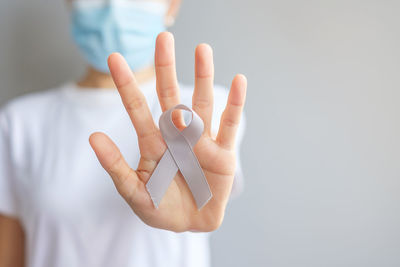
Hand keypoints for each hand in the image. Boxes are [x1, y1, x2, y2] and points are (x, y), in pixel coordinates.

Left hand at [89, 32, 246, 231]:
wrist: (191, 224)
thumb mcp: (134, 192)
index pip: (138, 108)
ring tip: (202, 49)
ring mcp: (201, 141)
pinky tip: (238, 81)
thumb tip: (93, 136)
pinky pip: (229, 125)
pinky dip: (235, 104)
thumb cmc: (160, 208)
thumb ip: (115, 167)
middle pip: (171, 96)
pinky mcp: (223, 153)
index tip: (114, 59)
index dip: (126, 85)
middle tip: (163, 38)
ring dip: (203, 77)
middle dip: (165, 69)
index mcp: (154, 142)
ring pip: (202, 104)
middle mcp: (177, 135)